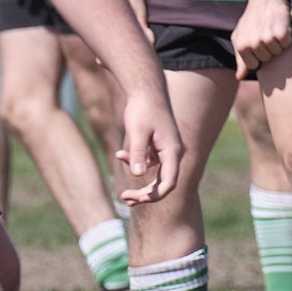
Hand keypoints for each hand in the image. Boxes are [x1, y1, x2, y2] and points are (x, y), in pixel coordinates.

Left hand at [112, 88, 181, 204]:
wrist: (145, 90)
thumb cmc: (142, 109)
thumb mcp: (138, 131)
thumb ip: (138, 153)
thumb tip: (138, 174)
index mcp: (172, 152)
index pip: (169, 182)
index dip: (155, 195)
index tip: (138, 200)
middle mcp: (172, 153)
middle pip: (163, 183)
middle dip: (145, 194)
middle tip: (126, 199)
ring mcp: (166, 150)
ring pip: (156, 175)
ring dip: (140, 184)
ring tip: (123, 195)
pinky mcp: (157, 146)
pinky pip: (148, 161)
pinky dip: (135, 162)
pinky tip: (119, 155)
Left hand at [231, 0, 291, 77]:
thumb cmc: (251, 20)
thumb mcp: (239, 37)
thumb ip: (239, 59)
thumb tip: (240, 77)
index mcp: (242, 47)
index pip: (254, 65)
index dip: (258, 56)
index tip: (257, 45)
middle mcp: (254, 44)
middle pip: (267, 59)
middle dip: (268, 49)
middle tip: (265, 34)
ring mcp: (268, 39)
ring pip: (278, 53)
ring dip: (277, 44)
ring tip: (272, 30)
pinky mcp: (282, 34)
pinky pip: (287, 45)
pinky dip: (286, 39)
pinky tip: (280, 28)